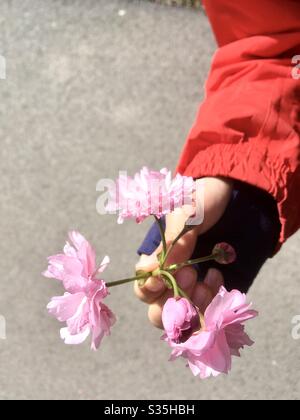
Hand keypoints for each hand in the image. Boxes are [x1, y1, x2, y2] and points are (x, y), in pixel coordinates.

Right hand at [134, 177, 232, 327]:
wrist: (239, 196)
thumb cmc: (204, 199)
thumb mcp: (187, 213)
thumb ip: (172, 241)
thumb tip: (153, 268)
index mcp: (157, 260)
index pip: (143, 288)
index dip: (149, 288)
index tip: (162, 277)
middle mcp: (172, 280)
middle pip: (159, 311)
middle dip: (173, 299)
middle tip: (189, 273)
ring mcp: (195, 289)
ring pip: (184, 318)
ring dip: (194, 306)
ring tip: (207, 278)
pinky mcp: (216, 293)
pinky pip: (209, 313)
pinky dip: (213, 304)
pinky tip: (217, 277)